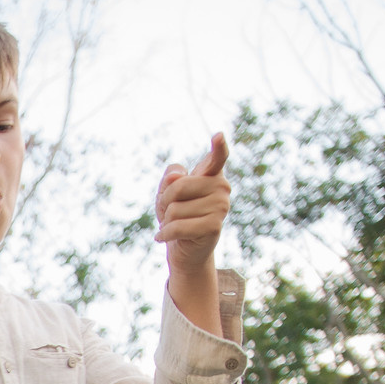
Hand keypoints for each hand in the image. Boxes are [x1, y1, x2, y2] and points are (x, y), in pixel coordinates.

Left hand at [154, 134, 230, 268]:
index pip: (217, 158)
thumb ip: (170, 178)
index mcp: (212, 174)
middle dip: (165, 201)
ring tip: (174, 225)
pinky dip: (165, 233)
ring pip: (175, 209)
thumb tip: (177, 178)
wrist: (183, 248)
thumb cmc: (176, 215)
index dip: (218, 147)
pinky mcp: (214, 226)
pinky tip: (163, 236)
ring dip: (166, 220)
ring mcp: (221, 206)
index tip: (218, 136)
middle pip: (178, 186)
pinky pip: (177, 226)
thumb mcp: (167, 193)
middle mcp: (221, 187)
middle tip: (169, 212)